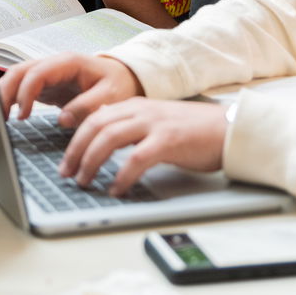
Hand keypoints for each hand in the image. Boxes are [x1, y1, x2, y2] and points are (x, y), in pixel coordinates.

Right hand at [0, 52, 142, 124]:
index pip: (37, 72)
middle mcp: (53, 64)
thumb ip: (88, 106)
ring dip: (4, 94)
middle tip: (0, 116)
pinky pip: (21, 87)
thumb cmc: (118, 85)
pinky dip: (10, 98)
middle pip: (19, 71)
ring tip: (0, 117)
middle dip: (5, 91)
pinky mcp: (45, 85)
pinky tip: (7, 114)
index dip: (26, 92)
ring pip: (16, 77)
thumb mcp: (111, 96)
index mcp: (68, 63)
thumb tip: (63, 119)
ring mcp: (47, 73)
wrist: (123, 80)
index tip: (23, 115)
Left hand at [59, 98, 228, 195]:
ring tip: (84, 181)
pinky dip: (122, 175)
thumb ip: (131, 125)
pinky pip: (136, 158)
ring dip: (91, 162)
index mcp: (135, 105)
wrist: (228, 128)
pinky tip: (116, 189)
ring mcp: (154, 123)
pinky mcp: (169, 140)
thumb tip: (103, 135)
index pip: (94, 117)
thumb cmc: (193, 130)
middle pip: (95, 126)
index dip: (75, 139)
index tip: (66, 160)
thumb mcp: (155, 121)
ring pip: (109, 139)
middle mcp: (141, 110)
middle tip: (66, 173)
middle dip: (76, 151)